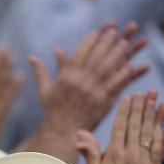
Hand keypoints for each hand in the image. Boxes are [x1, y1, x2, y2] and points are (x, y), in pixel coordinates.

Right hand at [30, 22, 147, 134]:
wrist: (62, 132)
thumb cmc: (53, 111)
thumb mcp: (45, 90)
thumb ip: (41, 71)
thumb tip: (31, 57)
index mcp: (67, 77)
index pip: (80, 53)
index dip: (90, 41)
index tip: (97, 31)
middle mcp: (80, 82)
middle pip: (96, 57)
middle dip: (106, 42)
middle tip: (115, 31)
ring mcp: (93, 91)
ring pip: (108, 68)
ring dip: (117, 54)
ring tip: (125, 43)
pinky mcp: (103, 101)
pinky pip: (116, 85)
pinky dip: (124, 75)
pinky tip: (132, 66)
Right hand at [75, 91, 163, 163]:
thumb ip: (90, 152)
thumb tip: (79, 135)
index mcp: (114, 155)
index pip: (121, 127)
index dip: (125, 111)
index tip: (130, 97)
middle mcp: (131, 156)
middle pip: (136, 126)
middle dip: (141, 108)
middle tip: (146, 93)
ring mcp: (145, 162)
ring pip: (150, 135)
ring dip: (154, 117)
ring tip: (158, 101)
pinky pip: (160, 150)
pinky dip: (163, 138)